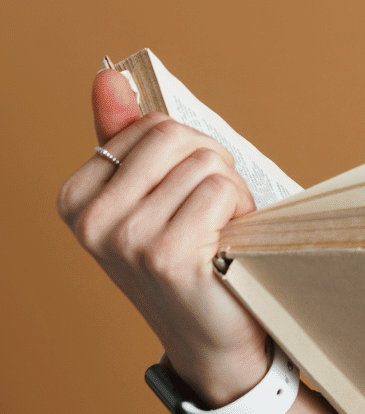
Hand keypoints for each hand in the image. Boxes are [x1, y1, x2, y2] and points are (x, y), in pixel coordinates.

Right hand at [58, 69, 269, 405]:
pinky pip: (220, 189)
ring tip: (217, 235)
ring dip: (230, 193)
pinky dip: (239, 211)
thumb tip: (109, 75)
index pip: (152, 127)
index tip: (182, 199)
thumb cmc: (192, 257)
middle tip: (210, 215)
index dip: (188, 154)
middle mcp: (90, 219)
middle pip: (177, 136)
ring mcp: (123, 238)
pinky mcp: (164, 254)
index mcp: (76, 197)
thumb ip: (128, 134)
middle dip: (211, 166)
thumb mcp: (155, 193)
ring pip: (205, 162)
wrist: (215, 338)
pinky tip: (226, 248)